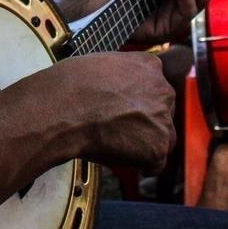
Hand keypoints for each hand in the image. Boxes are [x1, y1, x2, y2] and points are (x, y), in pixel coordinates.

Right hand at [42, 51, 176, 169]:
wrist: (63, 109)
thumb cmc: (70, 86)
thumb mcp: (99, 63)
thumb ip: (119, 75)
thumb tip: (116, 87)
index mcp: (149, 66)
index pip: (156, 87)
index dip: (140, 101)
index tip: (126, 109)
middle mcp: (163, 89)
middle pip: (163, 113)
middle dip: (146, 122)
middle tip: (120, 129)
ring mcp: (162, 119)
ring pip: (164, 138)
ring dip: (145, 144)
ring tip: (118, 144)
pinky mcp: (157, 146)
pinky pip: (156, 163)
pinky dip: (141, 165)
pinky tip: (120, 157)